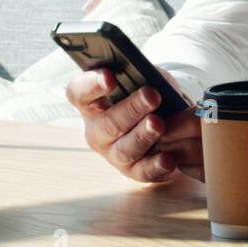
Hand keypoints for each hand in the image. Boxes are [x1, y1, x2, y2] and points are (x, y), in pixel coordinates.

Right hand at [66, 65, 201, 184]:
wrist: (165, 118)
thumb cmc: (146, 93)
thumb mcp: (144, 77)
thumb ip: (141, 74)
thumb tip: (149, 74)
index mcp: (92, 104)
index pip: (79, 93)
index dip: (92, 85)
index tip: (109, 77)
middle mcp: (97, 131)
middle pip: (107, 123)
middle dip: (131, 109)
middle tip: (152, 95)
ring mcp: (112, 153)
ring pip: (124, 149)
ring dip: (142, 136)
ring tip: (158, 123)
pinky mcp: (132, 170)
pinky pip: (142, 172)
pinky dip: (155, 166)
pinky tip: (168, 159)